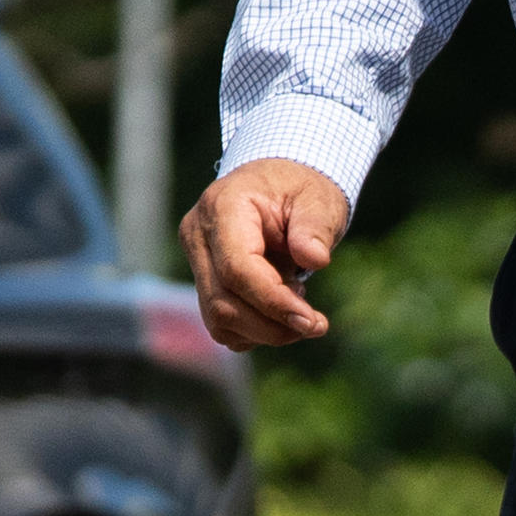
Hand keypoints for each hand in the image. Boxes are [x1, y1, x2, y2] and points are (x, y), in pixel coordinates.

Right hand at [182, 157, 350, 350]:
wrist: (279, 185)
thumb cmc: (300, 189)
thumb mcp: (319, 198)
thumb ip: (315, 227)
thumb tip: (315, 259)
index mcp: (223, 207)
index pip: (237, 269)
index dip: (272, 301)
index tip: (310, 321)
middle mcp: (199, 235)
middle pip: (223, 301)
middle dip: (272, 325)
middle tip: (316, 324)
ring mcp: (196, 259)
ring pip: (218, 318)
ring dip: (264, 331)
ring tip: (301, 309)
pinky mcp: (204, 280)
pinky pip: (221, 323)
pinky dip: (254, 331)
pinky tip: (281, 311)